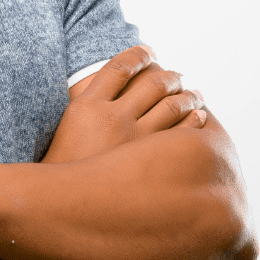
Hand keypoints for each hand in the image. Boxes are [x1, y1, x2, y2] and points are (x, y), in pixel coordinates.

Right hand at [43, 45, 205, 164]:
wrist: (60, 208)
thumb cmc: (64, 166)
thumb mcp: (67, 126)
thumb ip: (89, 101)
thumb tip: (117, 83)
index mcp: (86, 105)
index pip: (120, 66)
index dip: (137, 55)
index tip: (149, 52)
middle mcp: (112, 118)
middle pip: (152, 82)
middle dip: (169, 76)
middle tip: (177, 75)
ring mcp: (135, 141)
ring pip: (173, 105)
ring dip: (188, 96)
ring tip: (194, 94)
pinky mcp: (152, 165)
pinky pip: (183, 134)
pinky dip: (195, 121)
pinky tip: (199, 118)